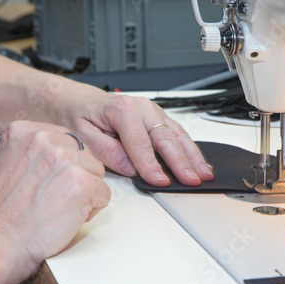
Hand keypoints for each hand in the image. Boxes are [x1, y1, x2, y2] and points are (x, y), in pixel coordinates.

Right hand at [0, 121, 110, 273]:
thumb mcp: (6, 164)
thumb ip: (32, 152)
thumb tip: (58, 153)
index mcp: (24, 131)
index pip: (65, 140)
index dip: (62, 166)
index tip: (49, 181)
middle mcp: (45, 139)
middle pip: (83, 154)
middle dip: (75, 178)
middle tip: (54, 199)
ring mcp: (65, 160)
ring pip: (96, 172)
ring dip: (85, 193)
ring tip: (58, 208)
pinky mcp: (82, 183)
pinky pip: (104, 194)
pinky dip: (91, 210)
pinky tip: (67, 218)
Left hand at [59, 91, 213, 186]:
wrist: (81, 102)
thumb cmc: (81, 116)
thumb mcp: (83, 134)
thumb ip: (106, 151)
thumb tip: (130, 167)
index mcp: (122, 110)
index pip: (140, 143)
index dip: (151, 165)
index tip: (160, 181)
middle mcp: (141, 108)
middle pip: (165, 138)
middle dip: (180, 162)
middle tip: (190, 179)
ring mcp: (153, 112)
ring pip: (177, 135)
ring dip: (192, 156)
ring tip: (203, 174)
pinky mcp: (158, 119)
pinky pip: (178, 134)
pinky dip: (190, 149)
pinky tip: (199, 162)